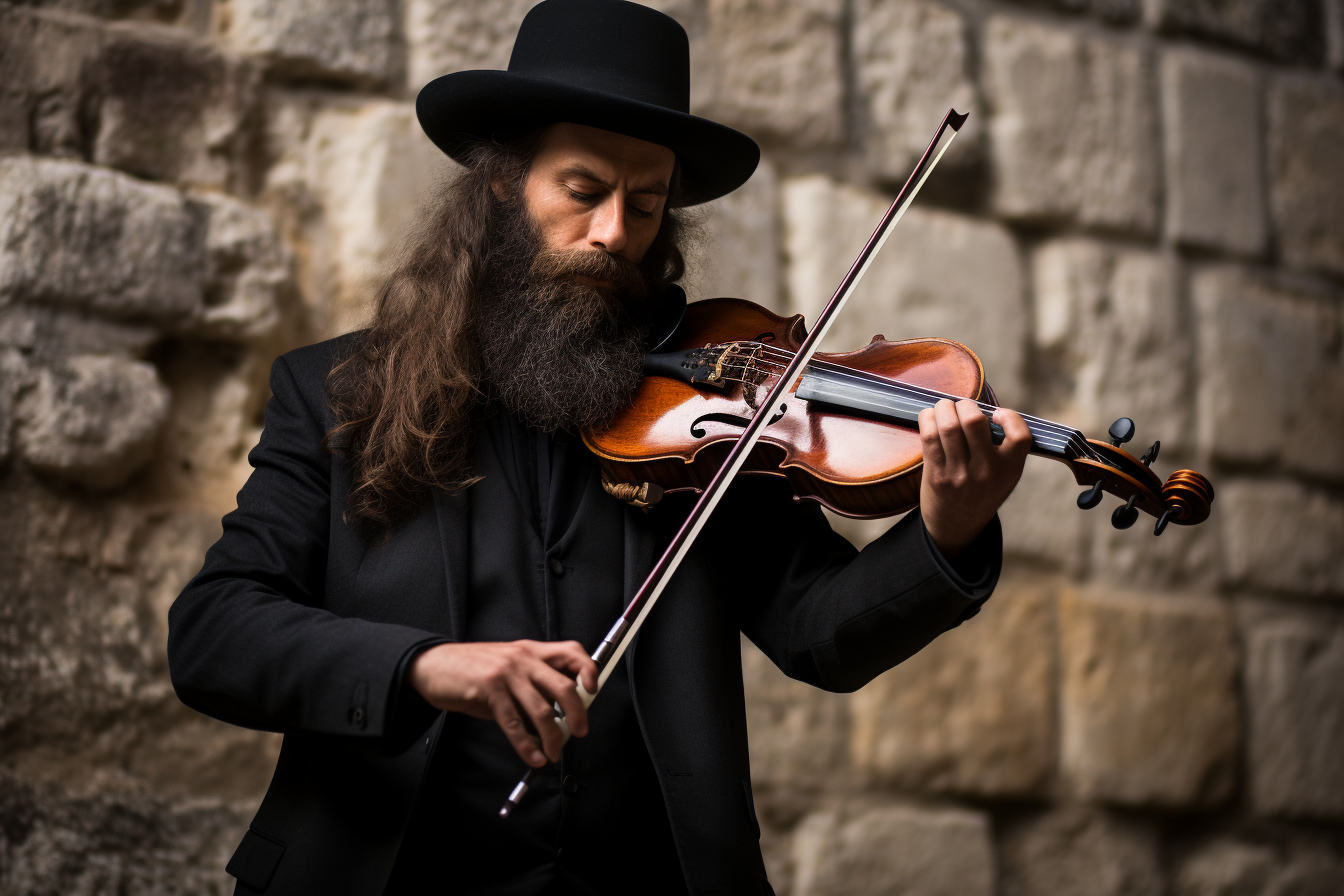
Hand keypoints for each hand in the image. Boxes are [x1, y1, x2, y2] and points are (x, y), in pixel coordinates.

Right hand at [407, 640, 597, 767]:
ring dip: (552, 737)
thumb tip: (560, 713)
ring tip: (554, 752)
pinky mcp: (488, 691)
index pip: (571, 652)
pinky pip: (514, 723)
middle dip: (577, 714)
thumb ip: (533, 685)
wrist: (434, 666)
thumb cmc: (474, 670)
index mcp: (531, 650)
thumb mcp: (509, 669)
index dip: (587, 669)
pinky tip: (534, 756)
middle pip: (563, 685)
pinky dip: (527, 745)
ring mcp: (506, 674)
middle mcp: (522, 658)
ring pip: (541, 709)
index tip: (594, 689)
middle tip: (580, 731)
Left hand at [917, 398, 1031, 558]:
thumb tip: (983, 405)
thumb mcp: (1005, 474)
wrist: (957, 526)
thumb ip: (1004, 446)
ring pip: (948, 426)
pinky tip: (931, 418)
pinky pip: (929, 437)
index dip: (1009, 416)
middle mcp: (987, 472)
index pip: (1020, 435)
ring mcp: (960, 474)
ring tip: (944, 408)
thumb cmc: (981, 490)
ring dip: (943, 408)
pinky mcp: (937, 475)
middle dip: (964, 404)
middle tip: (961, 407)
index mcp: (1010, 469)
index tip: (996, 414)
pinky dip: (928, 419)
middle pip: (974, 421)